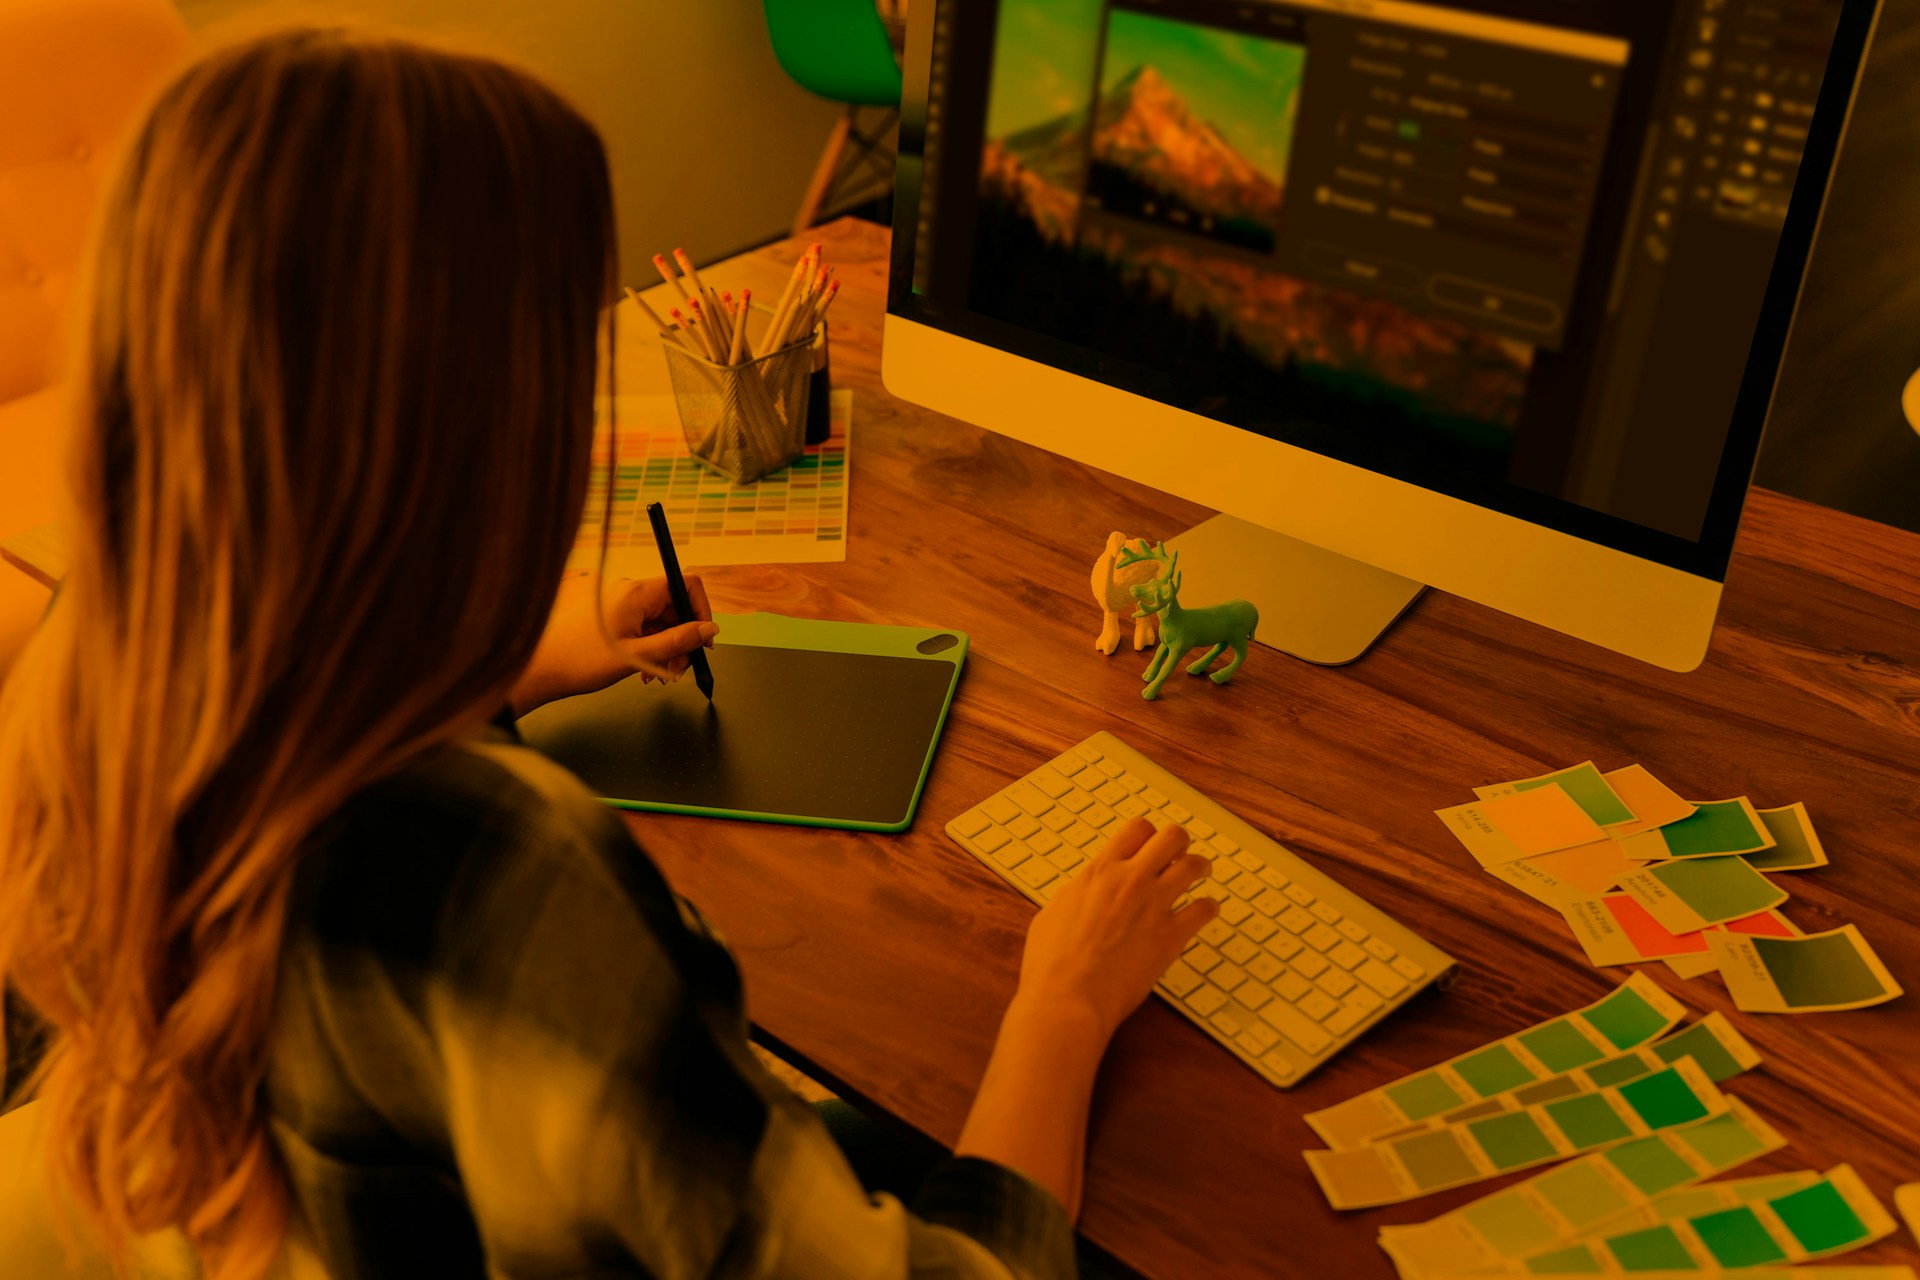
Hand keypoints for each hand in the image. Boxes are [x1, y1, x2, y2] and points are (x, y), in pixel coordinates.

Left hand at [509, 572, 716, 714]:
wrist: (541, 669)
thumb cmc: (581, 660)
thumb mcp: (639, 656)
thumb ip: (679, 641)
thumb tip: (710, 630)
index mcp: (637, 592)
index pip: (685, 584)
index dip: (701, 610)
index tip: (704, 639)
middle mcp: (630, 592)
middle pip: (675, 606)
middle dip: (684, 638)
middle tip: (680, 669)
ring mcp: (621, 604)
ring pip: (661, 620)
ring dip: (668, 647)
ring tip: (661, 675)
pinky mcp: (613, 617)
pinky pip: (645, 627)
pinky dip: (652, 647)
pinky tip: (647, 671)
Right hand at [1011, 819, 1217, 1043]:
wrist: (1068, 998)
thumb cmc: (1052, 963)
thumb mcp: (1054, 912)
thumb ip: (1078, 893)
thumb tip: (1086, 887)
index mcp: (1101, 872)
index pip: (1136, 829)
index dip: (1148, 834)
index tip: (1150, 844)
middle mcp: (1131, 881)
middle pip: (1171, 837)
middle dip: (1179, 842)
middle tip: (1180, 854)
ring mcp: (1154, 906)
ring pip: (1194, 866)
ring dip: (1200, 867)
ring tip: (1201, 873)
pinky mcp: (1171, 937)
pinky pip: (1204, 910)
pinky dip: (1208, 908)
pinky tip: (1205, 911)